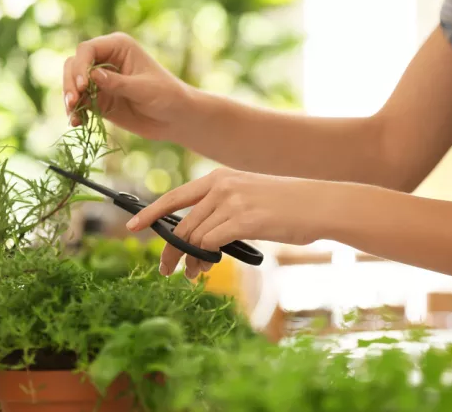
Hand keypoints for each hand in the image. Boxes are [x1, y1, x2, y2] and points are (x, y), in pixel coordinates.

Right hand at [63, 32, 195, 139]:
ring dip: (69, 98)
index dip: (80, 66)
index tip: (82, 85)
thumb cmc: (166, 95)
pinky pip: (81, 104)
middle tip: (73, 101)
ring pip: (72, 84)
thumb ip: (118, 83)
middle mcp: (105, 60)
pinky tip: (77, 123)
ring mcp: (100, 81)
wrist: (174, 118)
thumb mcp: (144, 88)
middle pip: (74, 65)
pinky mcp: (99, 100)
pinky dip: (76, 113)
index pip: (88, 50)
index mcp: (118, 47)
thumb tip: (93, 77)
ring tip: (72, 114)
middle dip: (69, 82)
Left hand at [125, 168, 332, 278]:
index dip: (150, 213)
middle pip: (182, 224)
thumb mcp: (248, 197)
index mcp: (219, 177)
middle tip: (167, 270)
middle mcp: (221, 186)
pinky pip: (210, 244)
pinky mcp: (243, 220)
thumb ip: (220, 210)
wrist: (320, 204)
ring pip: (195, 238)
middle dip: (171, 250)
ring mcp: (232, 202)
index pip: (175, 196)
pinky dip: (204, 260)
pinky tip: (206, 269)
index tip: (131, 226)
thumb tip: (195, 241)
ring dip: (191, 261)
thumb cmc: (287, 206)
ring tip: (195, 274)